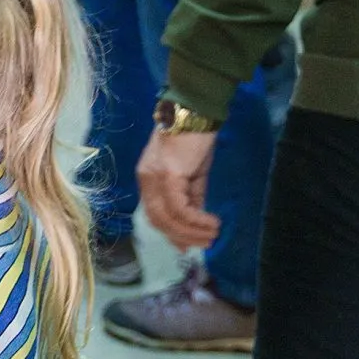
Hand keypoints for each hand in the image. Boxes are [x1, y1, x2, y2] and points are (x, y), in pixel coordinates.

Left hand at [138, 127, 219, 251]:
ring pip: (168, 217)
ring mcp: (154, 177)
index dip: (170, 233)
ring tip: (212, 235)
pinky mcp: (168, 175)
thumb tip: (196, 222)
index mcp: (148, 179)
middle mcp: (146, 180)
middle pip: (158, 220)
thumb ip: (192, 197)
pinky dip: (196, 219)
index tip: (188, 247)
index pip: (154, 214)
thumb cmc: (194, 139)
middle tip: (205, 244)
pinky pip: (180, 207)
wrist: (194, 112)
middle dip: (182, 237)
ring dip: (191, 232)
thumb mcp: (192, 174)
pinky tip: (212, 222)